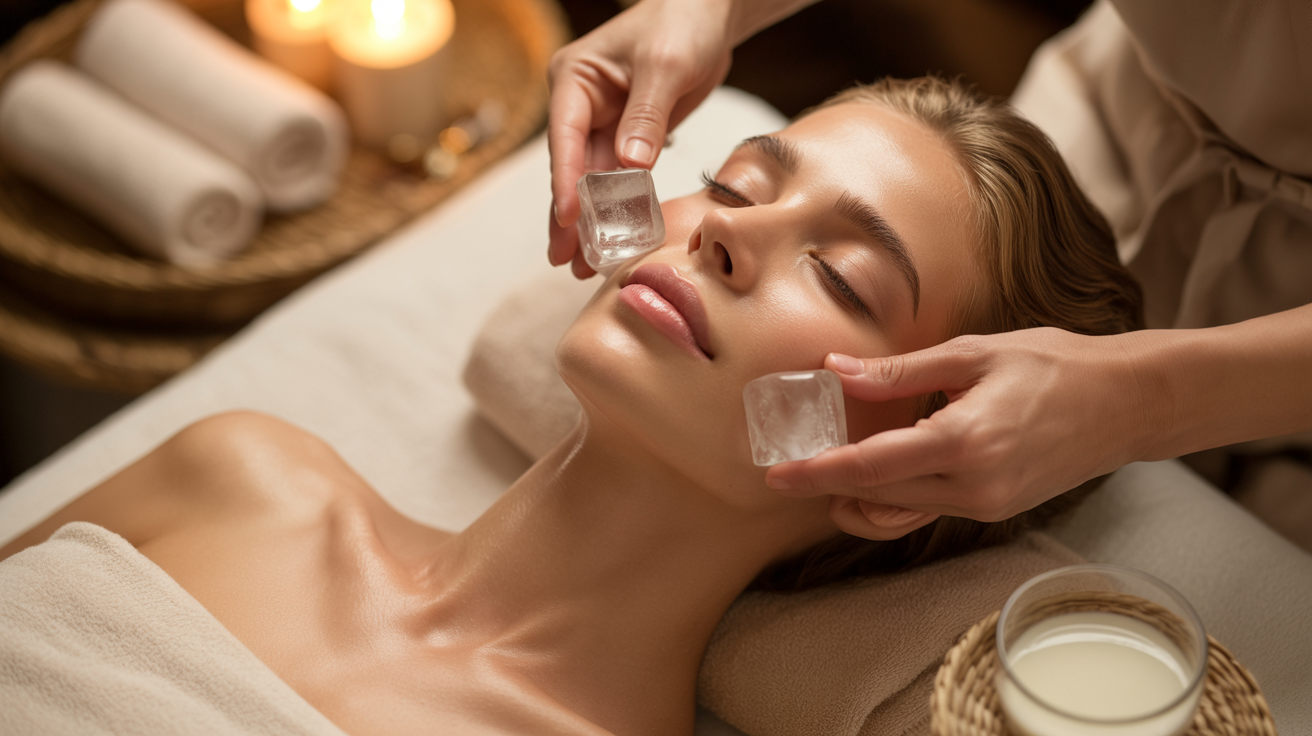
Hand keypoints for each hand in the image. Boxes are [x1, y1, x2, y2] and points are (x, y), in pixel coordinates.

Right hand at [547, 0, 734, 276]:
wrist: (710, 11)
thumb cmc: (682, 23)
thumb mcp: (665, 66)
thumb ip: (646, 116)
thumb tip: (628, 166)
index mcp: (574, 79)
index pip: (564, 137)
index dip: (567, 182)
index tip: (569, 220)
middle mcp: (581, 103)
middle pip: (571, 167)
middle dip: (569, 216)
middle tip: (564, 260)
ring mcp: (602, 121)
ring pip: (593, 180)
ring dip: (591, 221)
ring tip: (584, 264)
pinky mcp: (627, 135)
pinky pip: (619, 178)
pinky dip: (619, 208)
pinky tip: (617, 239)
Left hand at [766, 328, 1165, 525]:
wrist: (1127, 404)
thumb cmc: (1056, 365)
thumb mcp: (973, 354)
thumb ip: (900, 371)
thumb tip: (836, 370)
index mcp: (964, 442)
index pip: (871, 467)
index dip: (817, 473)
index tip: (776, 475)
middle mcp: (974, 487)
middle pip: (876, 496)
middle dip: (826, 484)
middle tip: (787, 463)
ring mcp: (985, 505)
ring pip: (899, 509)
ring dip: (855, 494)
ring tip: (822, 466)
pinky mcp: (994, 510)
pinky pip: (927, 509)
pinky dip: (891, 496)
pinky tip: (871, 472)